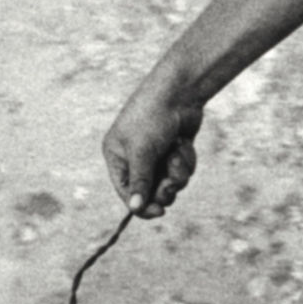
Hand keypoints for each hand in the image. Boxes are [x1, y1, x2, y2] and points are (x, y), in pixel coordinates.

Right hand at [102, 84, 203, 217]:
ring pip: (170, 182)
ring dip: (177, 172)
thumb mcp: (142, 152)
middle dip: (164, 187)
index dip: (142, 205)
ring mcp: (156, 155)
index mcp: (116, 156)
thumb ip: (140, 182)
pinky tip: (183, 143)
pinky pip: (182, 171)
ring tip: (177, 153)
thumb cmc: (152, 118)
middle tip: (172, 183)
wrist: (179, 91)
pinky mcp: (174, 152)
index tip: (160, 212)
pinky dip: (185, 161)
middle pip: (150, 191)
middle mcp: (134, 158)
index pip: (125, 191)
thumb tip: (135, 209)